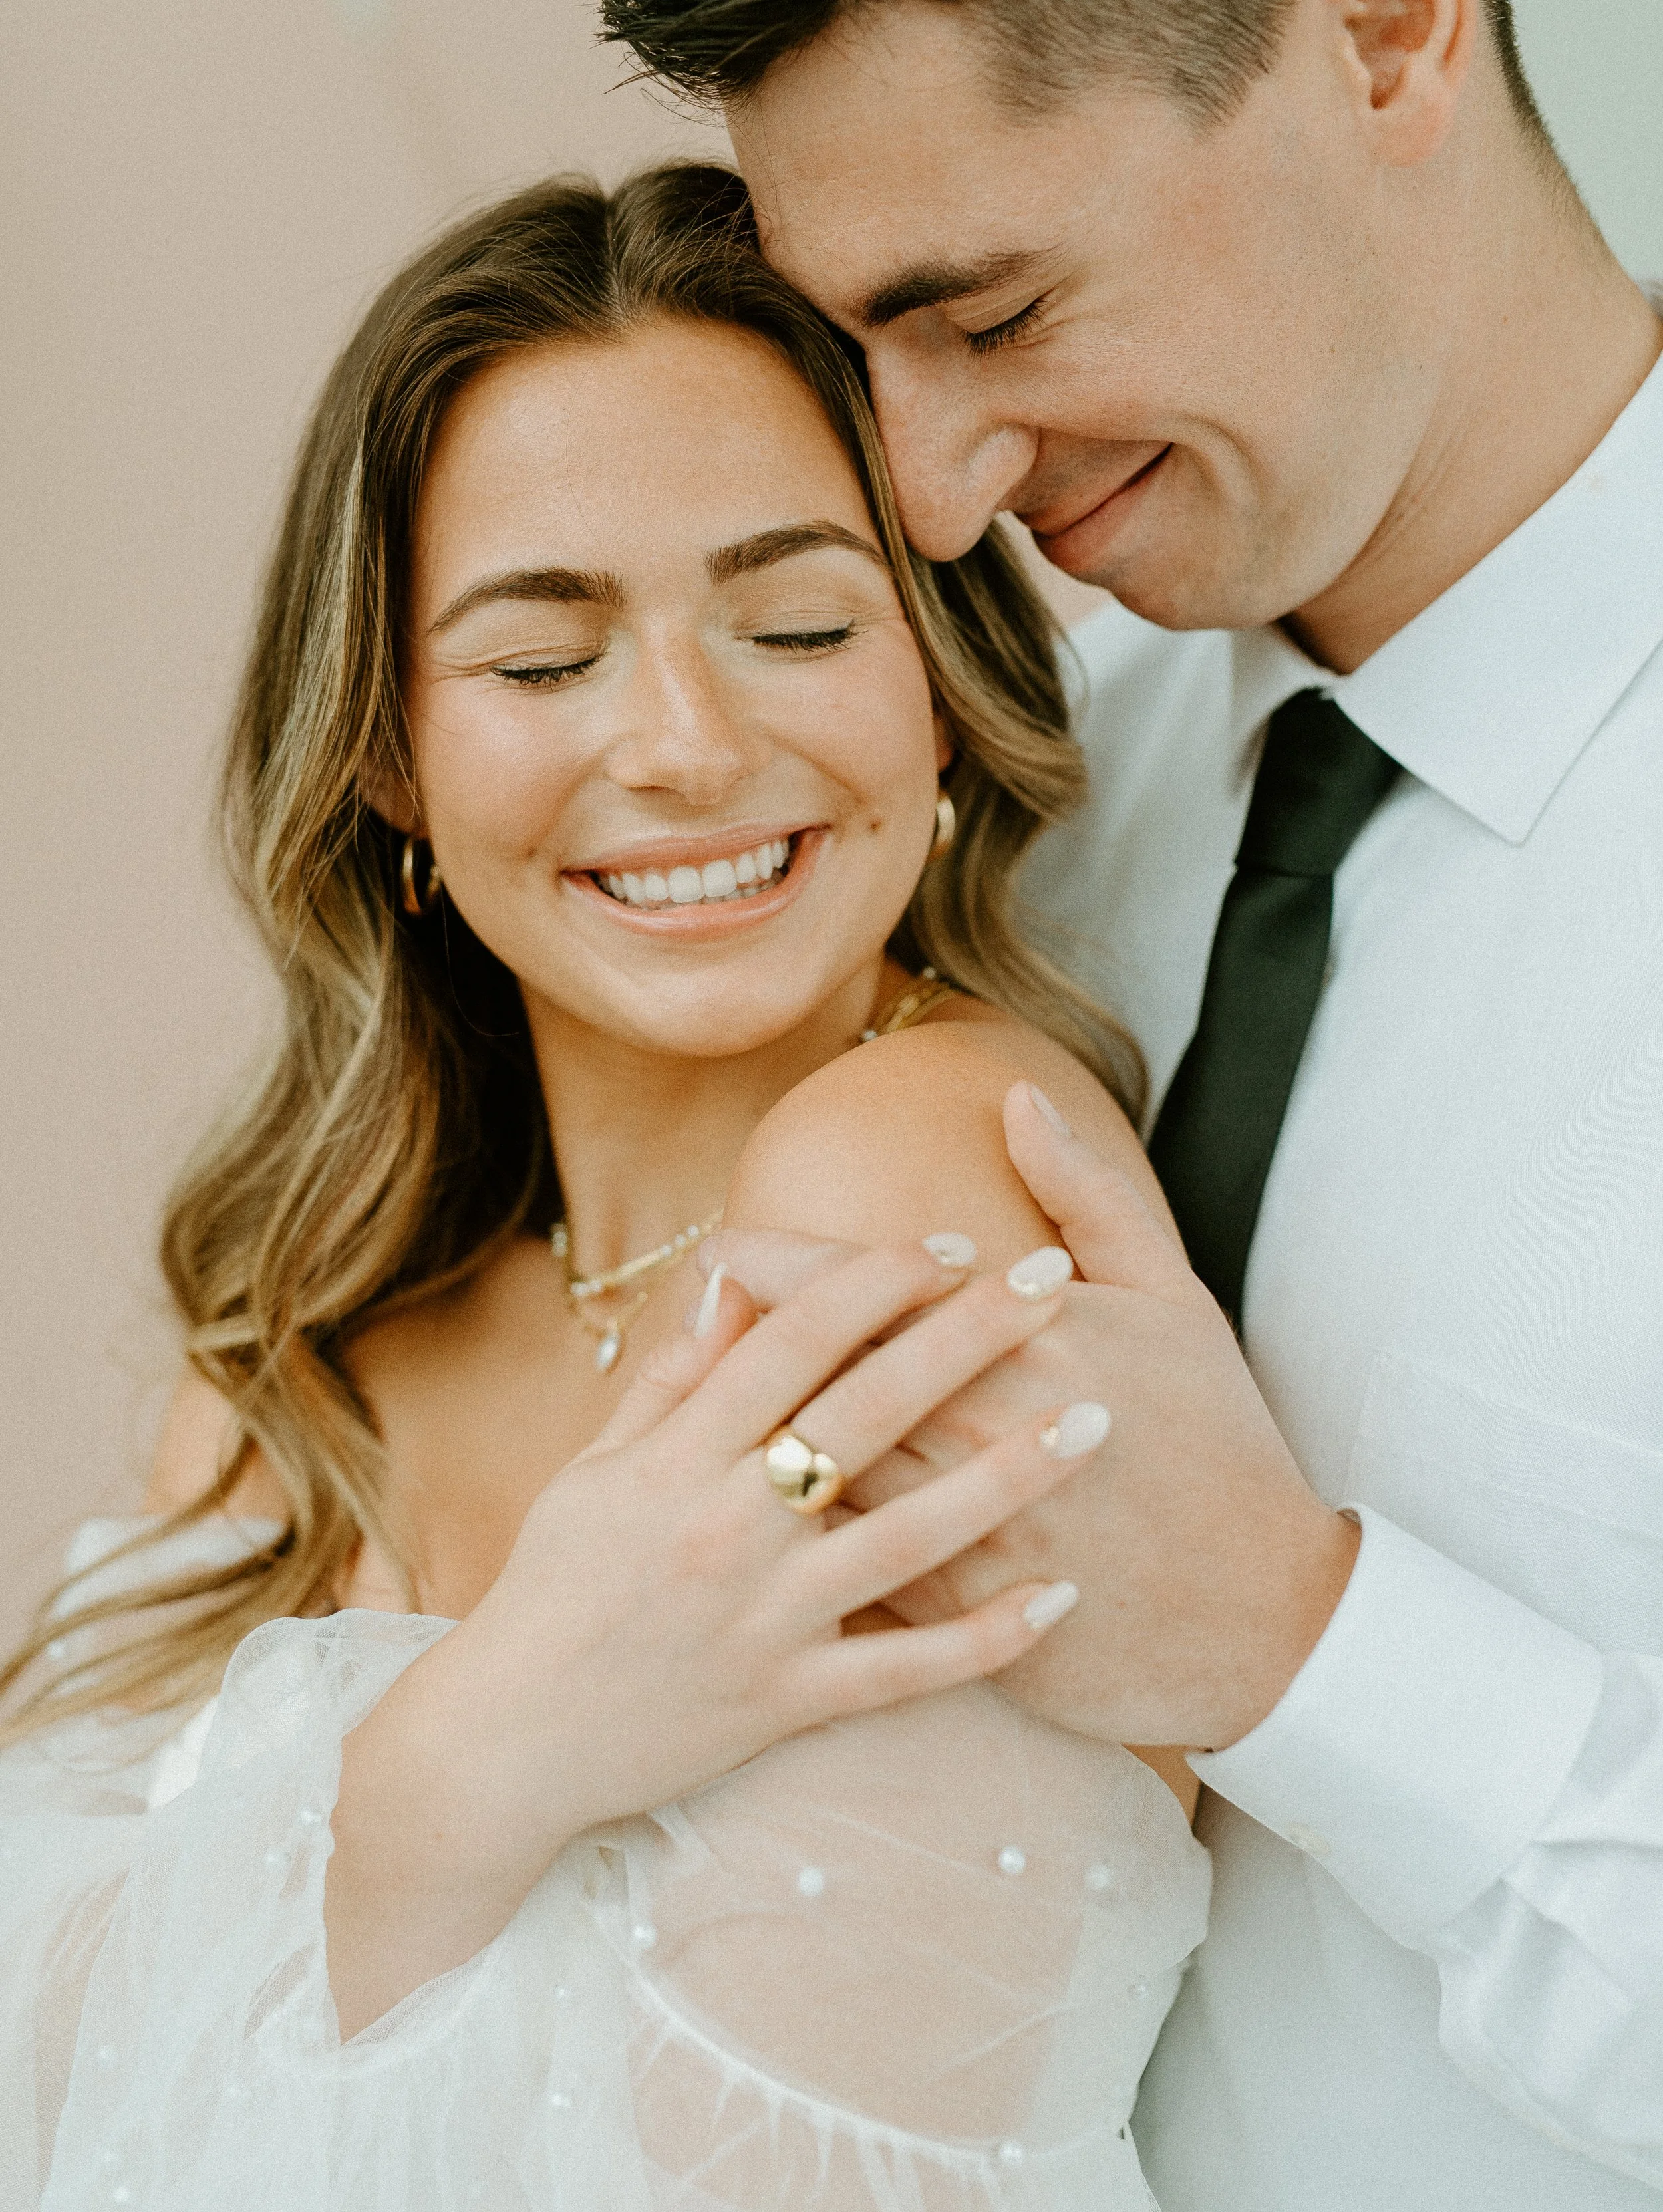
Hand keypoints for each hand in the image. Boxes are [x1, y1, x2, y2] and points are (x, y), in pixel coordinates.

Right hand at [326, 1235, 1094, 2033]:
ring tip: (1092, 1423)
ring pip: (911, 1536)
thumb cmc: (557, 1586)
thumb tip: (736, 1277)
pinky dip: (986, 1639)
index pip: (792, 1340)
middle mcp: (728, 1526)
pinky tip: (1060, 1598)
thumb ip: (674, 1375)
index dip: (873, 1280)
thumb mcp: (597, 1466)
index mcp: (678, 1457)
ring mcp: (766, 1619)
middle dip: (966, 1339)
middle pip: (868, 1410)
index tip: (947, 1242)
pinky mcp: (789, 1702)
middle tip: (1051, 1288)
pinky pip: (907, 1670)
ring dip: (1011, 1476)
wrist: (511, 1740)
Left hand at [705, 1086, 1358, 1754]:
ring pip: (809, 1475)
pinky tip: (757, 1522)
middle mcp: (964, 1432)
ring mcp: (950, 1531)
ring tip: (699, 1419)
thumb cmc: (1216, 1441)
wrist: (1260, 1613)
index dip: (775, 1265)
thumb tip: (1016, 1103)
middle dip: (737, 1344)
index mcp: (1011, 1342)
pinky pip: (841, 1570)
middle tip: (688, 1328)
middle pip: (811, 1375)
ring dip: (748, 1445)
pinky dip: (796, 1541)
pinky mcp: (947, 1615)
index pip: (853, 1286)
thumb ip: (1085, 1192)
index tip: (728, 1250)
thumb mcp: (1172, 1295)